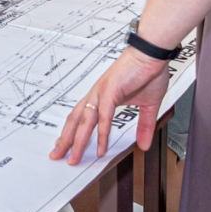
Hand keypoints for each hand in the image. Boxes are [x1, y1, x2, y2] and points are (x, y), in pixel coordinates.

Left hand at [50, 48, 170, 164]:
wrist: (153, 53)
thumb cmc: (148, 71)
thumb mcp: (148, 106)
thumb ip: (144, 126)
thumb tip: (144, 144)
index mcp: (102, 96)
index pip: (81, 117)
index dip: (71, 132)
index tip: (65, 145)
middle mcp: (97, 94)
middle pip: (76, 121)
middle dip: (66, 140)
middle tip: (57, 156)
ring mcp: (102, 92)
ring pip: (85, 121)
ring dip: (78, 142)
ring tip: (74, 158)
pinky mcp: (110, 91)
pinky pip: (104, 116)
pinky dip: (102, 133)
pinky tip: (101, 147)